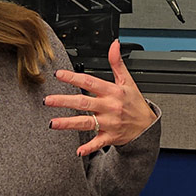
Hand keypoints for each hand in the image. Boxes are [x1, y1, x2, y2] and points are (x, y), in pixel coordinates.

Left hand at [44, 39, 156, 155]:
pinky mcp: (110, 137)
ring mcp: (109, 123)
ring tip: (53, 123)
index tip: (59, 74)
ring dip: (69, 123)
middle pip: (84, 103)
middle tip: (48, 100)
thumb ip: (117, 63)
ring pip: (86, 123)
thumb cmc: (134, 103)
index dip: (74, 78)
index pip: (90, 82)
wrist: (147, 126)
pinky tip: (78, 151)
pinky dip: (89, 148)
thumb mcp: (128, 81)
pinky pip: (98, 143)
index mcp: (112, 92)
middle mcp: (110, 107)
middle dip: (64, 101)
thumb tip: (114, 44)